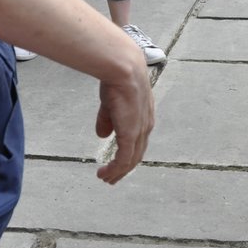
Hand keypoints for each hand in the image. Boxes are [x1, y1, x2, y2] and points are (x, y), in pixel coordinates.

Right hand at [93, 55, 155, 184]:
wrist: (123, 68)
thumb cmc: (117, 78)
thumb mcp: (111, 102)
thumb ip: (107, 120)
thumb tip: (102, 135)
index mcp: (144, 117)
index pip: (138, 142)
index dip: (128, 154)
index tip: (117, 163)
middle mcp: (145, 127)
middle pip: (136, 155)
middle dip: (123, 169)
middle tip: (111, 178)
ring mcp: (139, 131)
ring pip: (130, 160)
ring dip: (118, 172)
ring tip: (105, 179)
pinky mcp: (130, 134)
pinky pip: (123, 159)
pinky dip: (115, 169)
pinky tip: (104, 173)